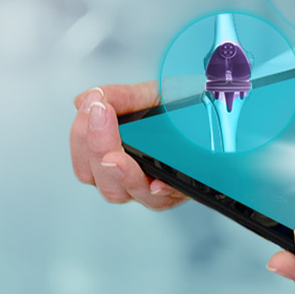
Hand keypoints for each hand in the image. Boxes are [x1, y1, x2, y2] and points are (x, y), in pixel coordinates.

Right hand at [69, 82, 186, 209]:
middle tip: (100, 113)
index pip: (85, 166)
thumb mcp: (149, 95)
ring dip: (121, 173)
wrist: (213, 114)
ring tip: (115, 155)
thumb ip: (118, 97)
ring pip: (129, 193)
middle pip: (104, 182)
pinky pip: (168, 197)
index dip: (82, 137)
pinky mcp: (182, 191)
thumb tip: (85, 100)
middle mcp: (134, 181)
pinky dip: (160, 191)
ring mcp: (156, 190)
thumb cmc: (180, 111)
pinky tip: (157, 184)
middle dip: (96, 147)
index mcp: (118, 160)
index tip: (91, 106)